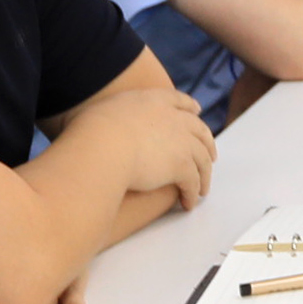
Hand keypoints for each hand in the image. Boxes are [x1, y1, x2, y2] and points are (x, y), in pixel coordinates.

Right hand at [80, 81, 218, 206]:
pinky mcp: (181, 166)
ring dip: (204, 175)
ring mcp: (181, 142)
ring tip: (201, 189)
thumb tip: (103, 120)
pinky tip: (188, 203)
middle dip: (207, 143)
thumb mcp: (104, 109)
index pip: (179, 100)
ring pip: (202, 160)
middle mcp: (174, 118)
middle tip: (210, 155)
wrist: (102, 146)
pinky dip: (192, 194)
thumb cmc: (92, 130)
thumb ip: (115, 112)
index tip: (197, 112)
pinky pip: (192, 182)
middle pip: (199, 130)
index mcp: (154, 99)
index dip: (190, 107)